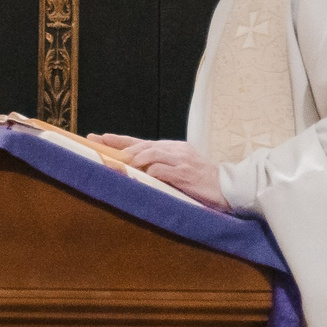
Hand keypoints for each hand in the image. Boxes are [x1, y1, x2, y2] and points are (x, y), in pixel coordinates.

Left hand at [110, 138, 229, 212]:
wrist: (229, 188)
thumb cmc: (201, 181)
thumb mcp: (177, 169)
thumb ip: (158, 167)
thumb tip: (131, 170)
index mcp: (172, 148)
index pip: (140, 142)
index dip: (118, 140)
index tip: (98, 138)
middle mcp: (176, 150)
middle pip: (142, 145)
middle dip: (119, 146)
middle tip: (98, 147)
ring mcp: (181, 161)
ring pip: (151, 154)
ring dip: (134, 159)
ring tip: (120, 163)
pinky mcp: (186, 174)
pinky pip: (163, 170)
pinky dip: (150, 172)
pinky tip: (141, 175)